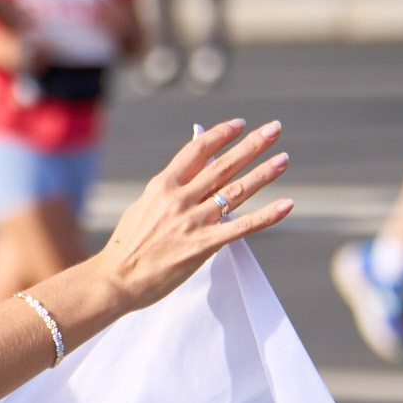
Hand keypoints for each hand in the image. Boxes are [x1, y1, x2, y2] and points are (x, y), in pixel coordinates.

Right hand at [91, 119, 291, 311]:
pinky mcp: (203, 245)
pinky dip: (266, 215)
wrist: (116, 278)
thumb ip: (168, 190)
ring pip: (236, 191)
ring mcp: (192, 221)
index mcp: (162, 185)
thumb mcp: (144, 206)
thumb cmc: (127, 245)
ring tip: (284, 159)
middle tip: (274, 128)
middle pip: (223, 165)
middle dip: (251, 145)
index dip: (221, 134)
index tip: (240, 124)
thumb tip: (189, 174)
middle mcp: (180, 198)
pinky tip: (286, 204)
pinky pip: (242, 226)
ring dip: (264, 173)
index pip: (197, 150)